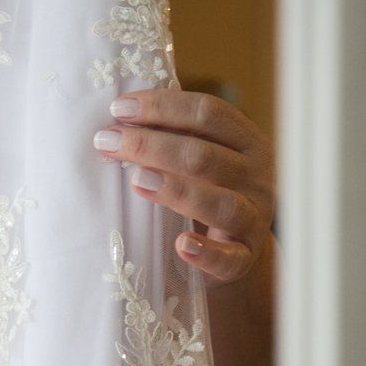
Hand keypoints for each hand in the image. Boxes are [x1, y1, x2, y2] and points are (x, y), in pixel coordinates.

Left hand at [93, 89, 275, 285]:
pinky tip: (182, 245)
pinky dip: (207, 253)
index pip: (208, 113)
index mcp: (248, 142)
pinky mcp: (245, 259)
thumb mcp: (204, 161)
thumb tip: (120, 119)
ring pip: (220, 204)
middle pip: (205, 156)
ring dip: (177, 190)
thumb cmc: (210, 192)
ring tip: (137, 180)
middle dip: (151, 145)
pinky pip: (229, 259)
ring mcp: (254, 220)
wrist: (241, 250)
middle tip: (108, 140)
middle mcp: (257, 178)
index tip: (119, 108)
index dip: (163, 107)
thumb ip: (177, 139)